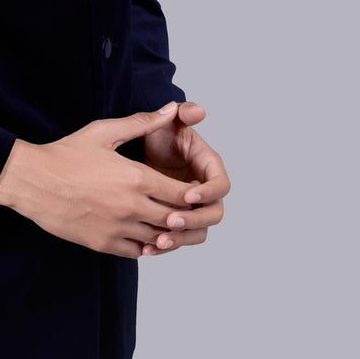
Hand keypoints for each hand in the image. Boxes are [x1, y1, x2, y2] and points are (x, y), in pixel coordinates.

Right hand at [0, 102, 210, 258]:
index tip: (193, 191)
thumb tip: (169, 110)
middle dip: (184, 215)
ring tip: (167, 221)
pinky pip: (138, 252)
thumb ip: (141, 123)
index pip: (183, 194)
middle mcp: (131, 207)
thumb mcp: (104, 132)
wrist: (32, 181)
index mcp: (136, 178)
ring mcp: (118, 228)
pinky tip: (145, 234)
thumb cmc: (66, 154)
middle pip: (175, 219)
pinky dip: (146, 245)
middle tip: (186, 209)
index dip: (194, 195)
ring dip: (167, 231)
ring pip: (159, 238)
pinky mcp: (103, 244)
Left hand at [131, 100, 229, 255]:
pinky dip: (167, 245)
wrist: (138, 154)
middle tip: (170, 220)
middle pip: (214, 214)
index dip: (208, 192)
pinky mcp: (178, 221)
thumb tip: (199, 110)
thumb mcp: (168, 122)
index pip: (221, 186)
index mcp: (209, 168)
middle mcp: (206, 191)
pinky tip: (148, 248)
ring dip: (182, 239)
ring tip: (158, 241)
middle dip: (194, 220)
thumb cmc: (157, 135)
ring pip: (198, 232)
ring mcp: (193, 208)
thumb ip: (183, 114)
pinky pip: (180, 239)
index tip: (188, 195)